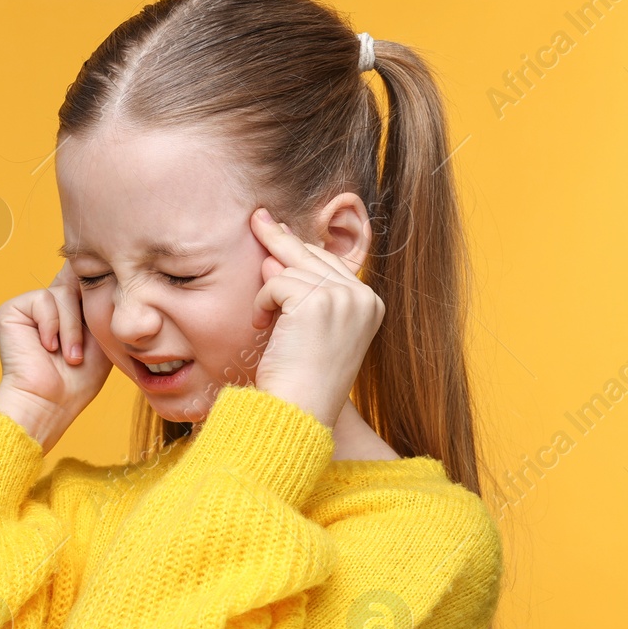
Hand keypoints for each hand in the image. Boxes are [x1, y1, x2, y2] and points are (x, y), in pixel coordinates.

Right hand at [0, 261, 111, 452]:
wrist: (50, 402)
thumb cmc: (78, 379)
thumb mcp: (100, 336)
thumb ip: (101, 305)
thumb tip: (106, 272)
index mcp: (68, 309)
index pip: (82, 281)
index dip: (95, 285)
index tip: (108, 296)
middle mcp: (48, 304)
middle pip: (75, 282)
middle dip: (85, 317)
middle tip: (81, 351)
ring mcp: (29, 306)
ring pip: (62, 293)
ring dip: (71, 329)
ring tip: (69, 356)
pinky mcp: (12, 310)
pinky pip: (43, 299)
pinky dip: (53, 326)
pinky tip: (48, 348)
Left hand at [248, 207, 384, 427]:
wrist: (299, 411)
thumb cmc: (300, 379)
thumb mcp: (310, 329)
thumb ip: (303, 291)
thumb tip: (274, 254)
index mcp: (370, 305)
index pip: (330, 264)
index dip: (300, 252)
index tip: (278, 232)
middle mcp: (362, 298)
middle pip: (312, 255)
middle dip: (280, 240)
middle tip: (257, 218)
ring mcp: (343, 298)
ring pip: (290, 270)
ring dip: (267, 294)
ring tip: (264, 323)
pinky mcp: (318, 302)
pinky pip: (275, 283)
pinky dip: (261, 303)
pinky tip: (261, 325)